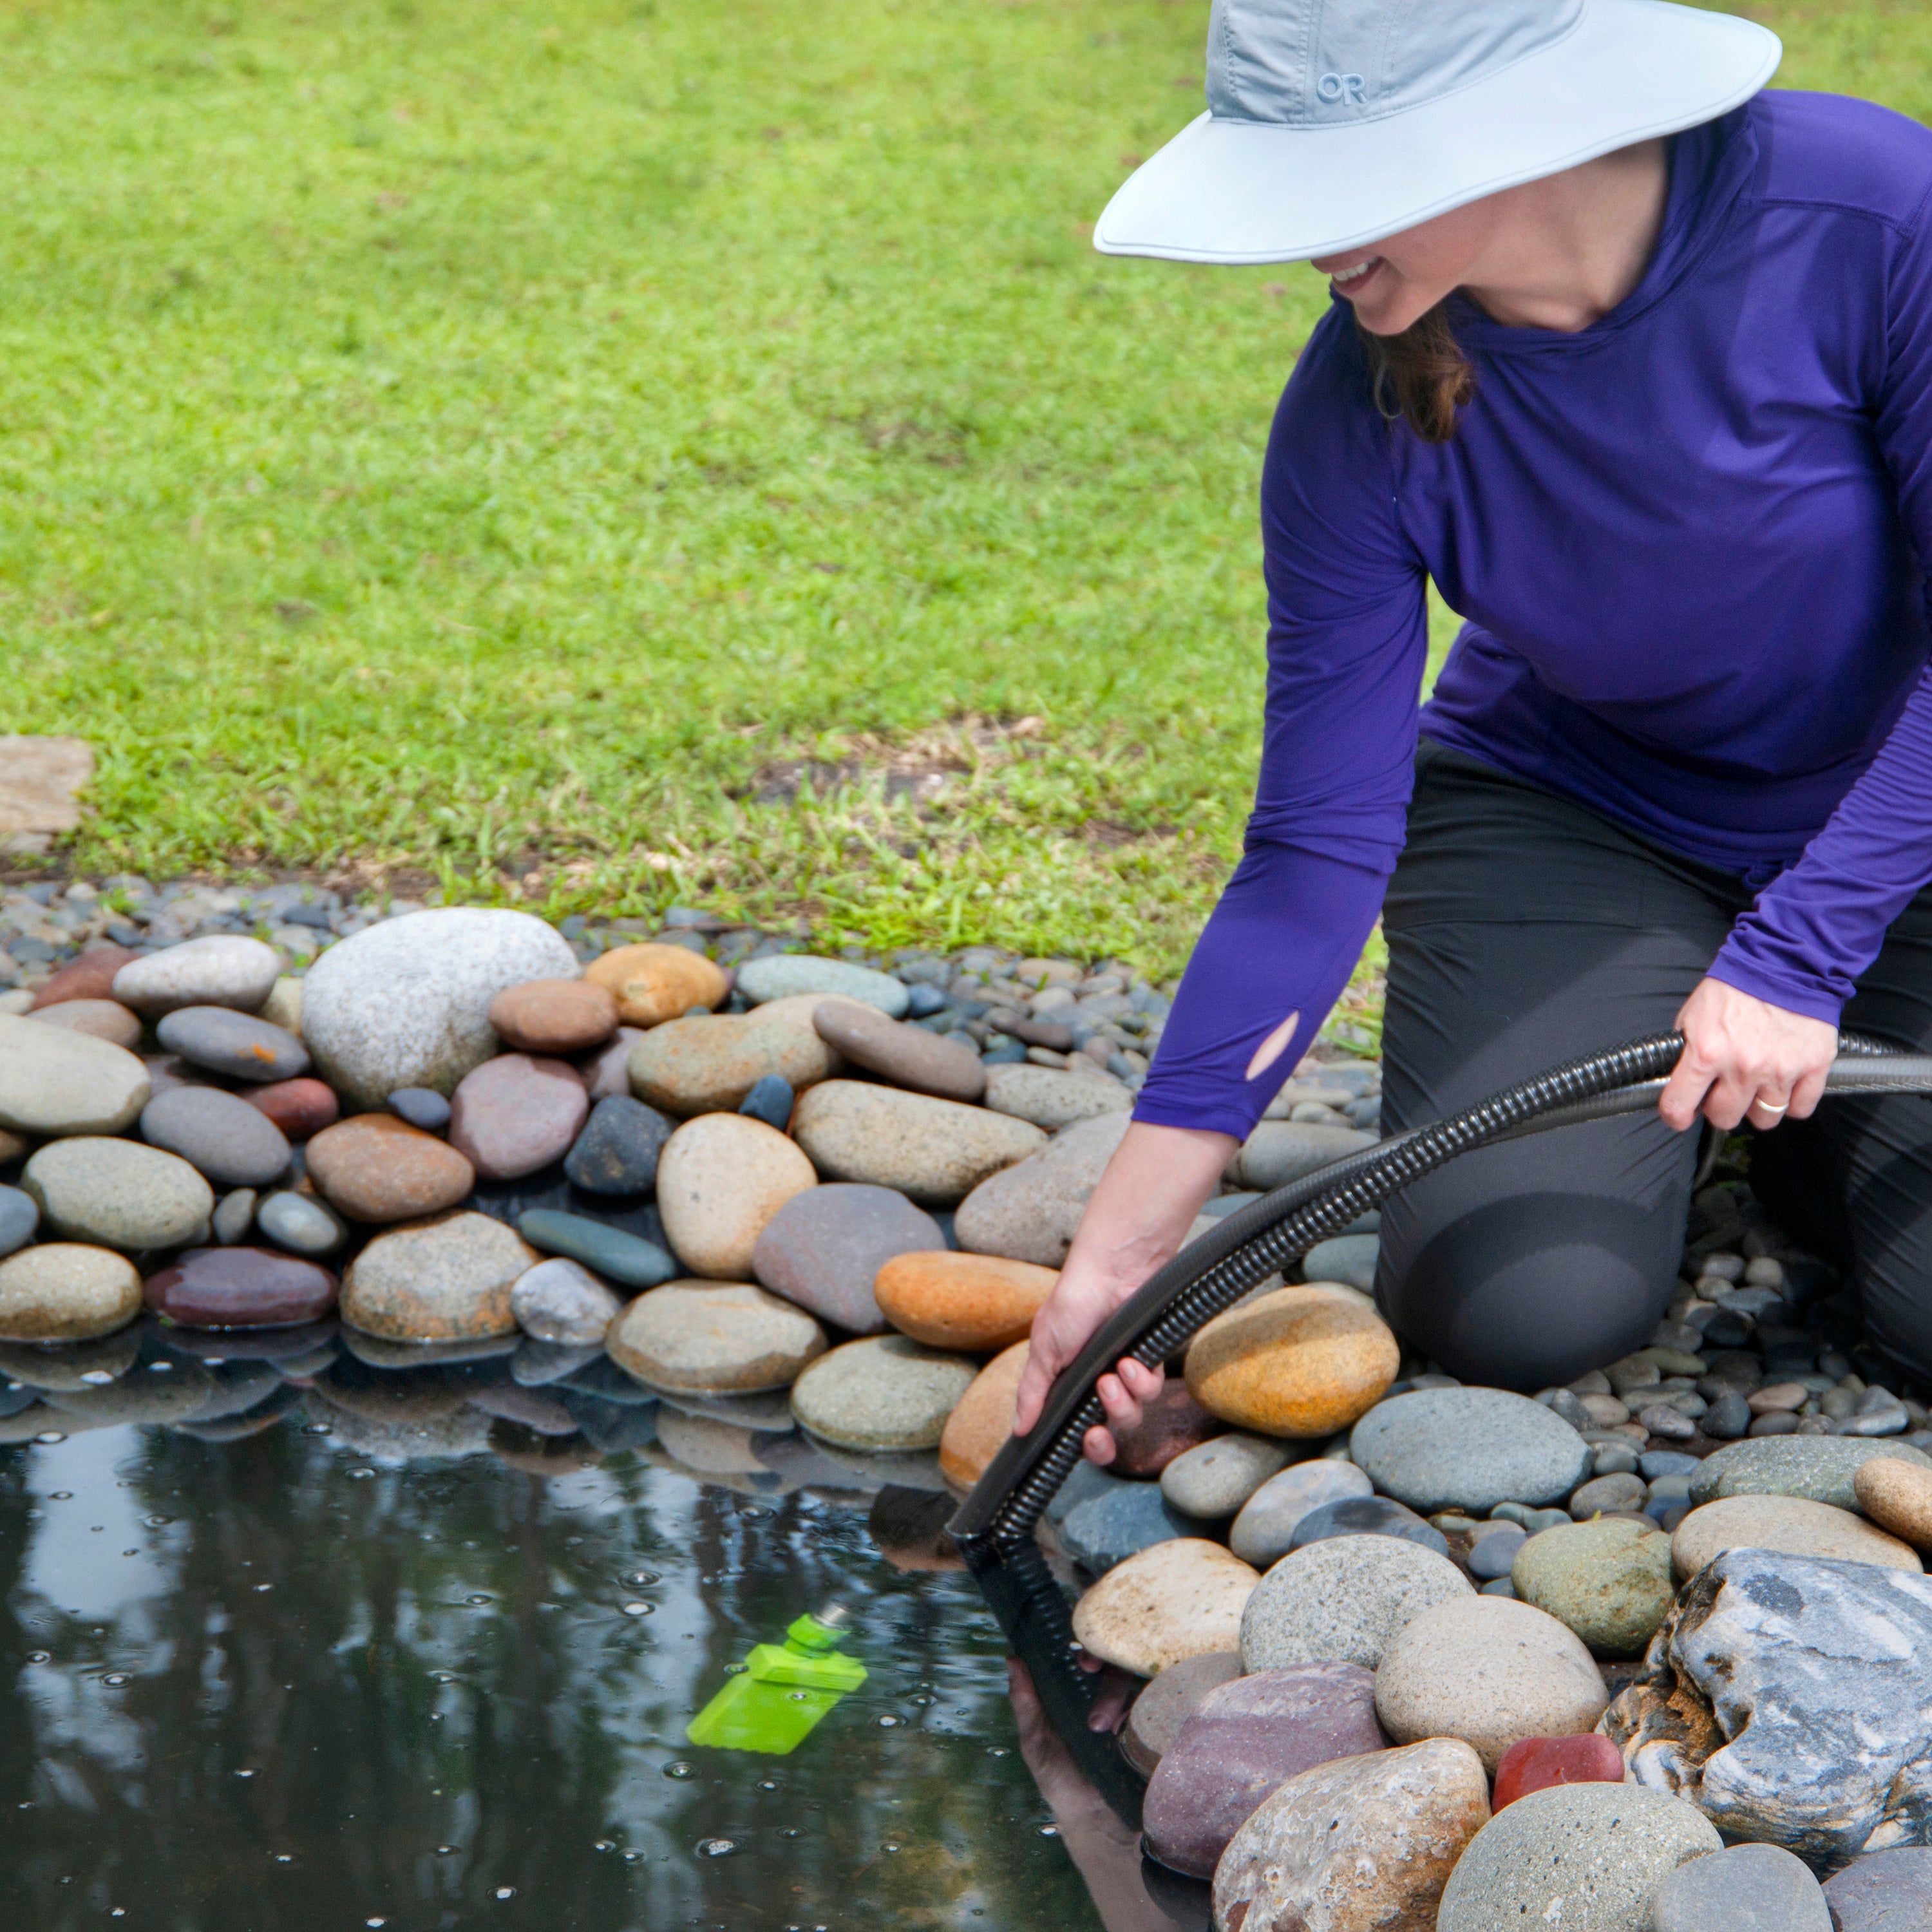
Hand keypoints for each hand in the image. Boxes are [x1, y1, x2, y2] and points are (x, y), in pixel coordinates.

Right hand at [1018, 1254, 1168, 1466]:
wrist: (1110, 1273)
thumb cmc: (1072, 1304)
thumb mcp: (1044, 1350)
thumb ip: (1032, 1392)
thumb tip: (1018, 1429)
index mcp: (1069, 1385)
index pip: (1078, 1430)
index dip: (1086, 1446)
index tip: (1085, 1441)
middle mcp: (1097, 1384)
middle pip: (1109, 1433)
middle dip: (1104, 1441)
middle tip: (1096, 1431)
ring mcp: (1124, 1374)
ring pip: (1131, 1414)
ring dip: (1121, 1403)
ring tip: (1110, 1378)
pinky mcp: (1149, 1361)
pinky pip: (1151, 1389)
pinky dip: (1141, 1382)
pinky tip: (1129, 1362)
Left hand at [1658, 976, 1836, 1133]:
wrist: (1785, 963)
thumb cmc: (1737, 986)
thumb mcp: (1694, 1014)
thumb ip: (1685, 1049)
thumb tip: (1677, 1077)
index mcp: (1707, 1051)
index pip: (1679, 1105)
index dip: (1676, 1115)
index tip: (1680, 1115)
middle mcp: (1743, 1066)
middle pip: (1725, 1118)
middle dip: (1721, 1107)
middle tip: (1724, 1089)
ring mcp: (1781, 1069)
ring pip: (1765, 1118)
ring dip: (1758, 1105)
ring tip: (1757, 1084)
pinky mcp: (1813, 1067)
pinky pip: (1800, 1108)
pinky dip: (1792, 1100)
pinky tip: (1783, 1082)